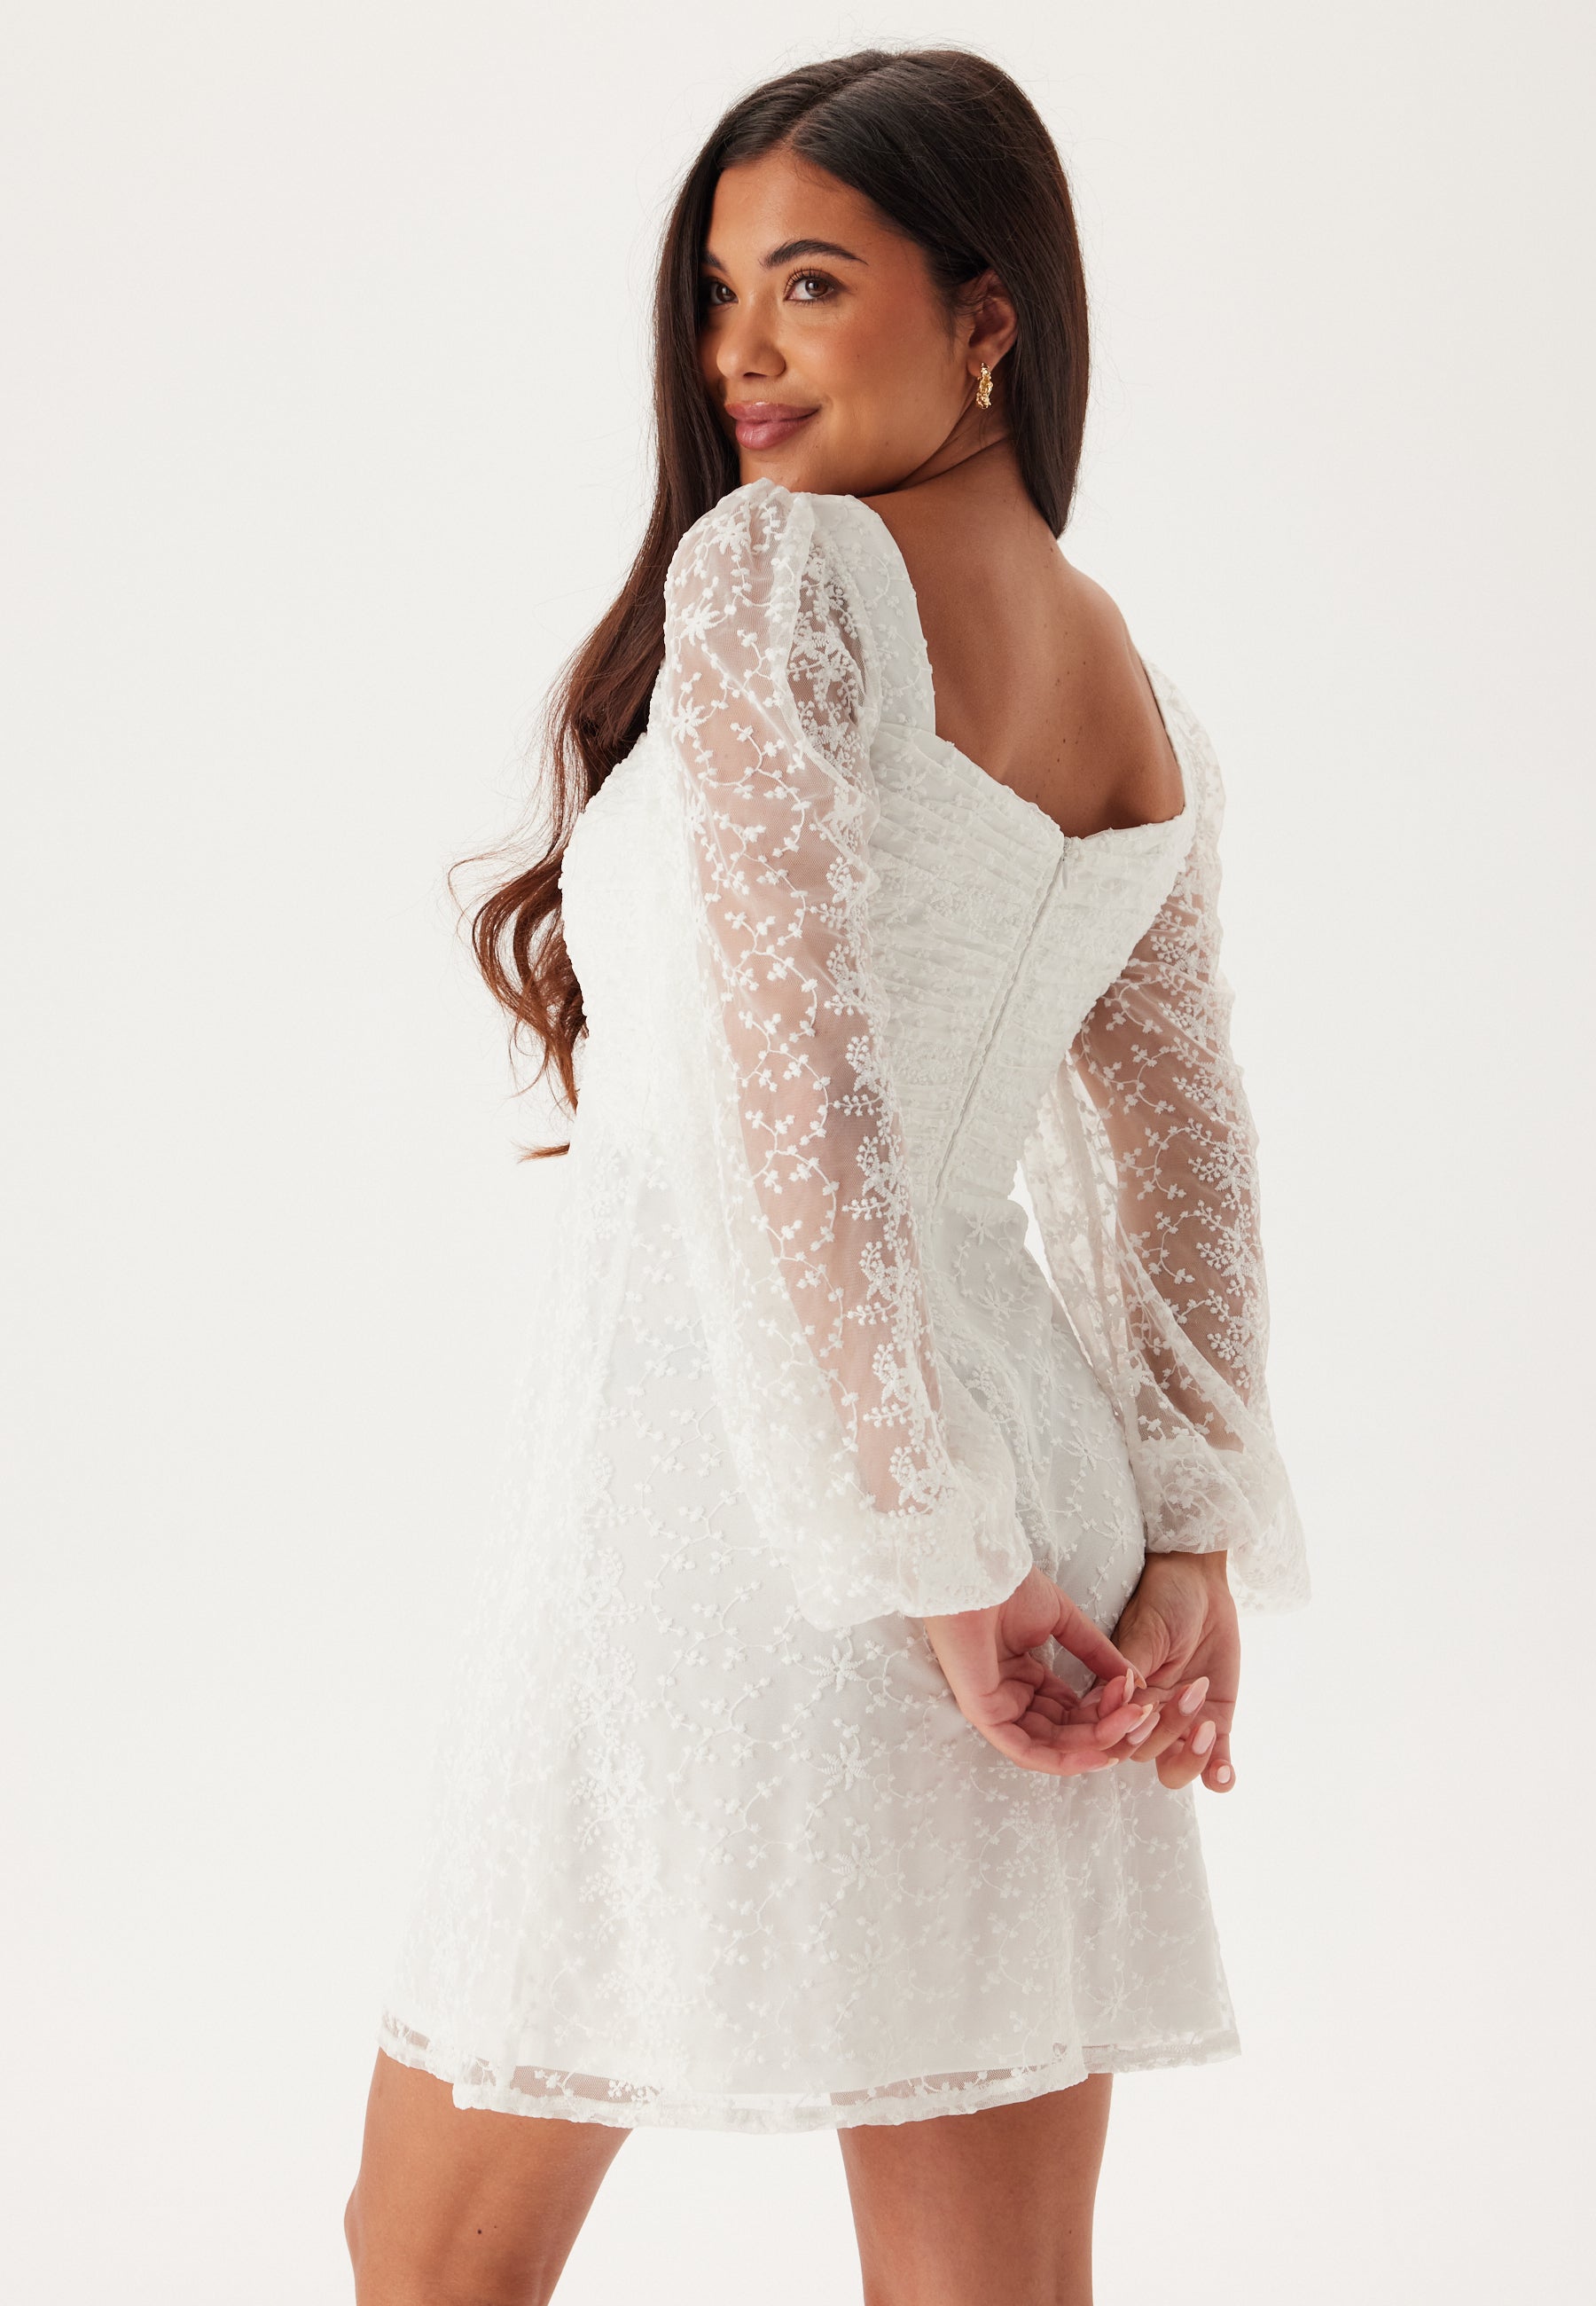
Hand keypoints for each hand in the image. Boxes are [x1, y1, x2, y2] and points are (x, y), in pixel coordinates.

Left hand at [925, 1566, 1156, 1774]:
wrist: (978, 1572)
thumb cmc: (1010, 1588)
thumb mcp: (1064, 1622)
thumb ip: (1096, 1654)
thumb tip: (1134, 1680)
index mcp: (1025, 1677)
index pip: (1071, 1710)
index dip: (1106, 1709)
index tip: (1137, 1696)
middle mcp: (1011, 1697)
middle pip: (1066, 1731)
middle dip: (1107, 1727)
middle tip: (1139, 1714)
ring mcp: (996, 1708)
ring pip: (1051, 1745)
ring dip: (1095, 1741)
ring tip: (1127, 1724)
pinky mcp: (984, 1714)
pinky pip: (1025, 1751)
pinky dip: (1063, 1759)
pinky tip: (1098, 1753)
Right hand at [1078, 1551, 1238, 1792]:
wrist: (1202, 1585)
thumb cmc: (1164, 1599)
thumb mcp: (1145, 1632)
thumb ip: (1132, 1669)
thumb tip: (1114, 1705)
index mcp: (1120, 1697)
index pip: (1112, 1734)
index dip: (1123, 1735)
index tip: (1145, 1709)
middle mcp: (1146, 1716)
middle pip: (1144, 1754)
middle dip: (1164, 1732)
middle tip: (1187, 1694)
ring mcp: (1180, 1723)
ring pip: (1175, 1768)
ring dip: (1190, 1759)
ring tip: (1206, 1727)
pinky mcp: (1214, 1723)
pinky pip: (1215, 1762)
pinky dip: (1219, 1775)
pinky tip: (1225, 1772)